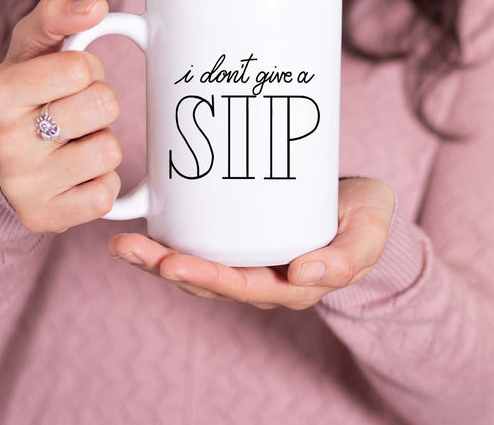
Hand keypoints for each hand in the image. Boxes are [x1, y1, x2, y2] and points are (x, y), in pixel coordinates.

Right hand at [0, 0, 122, 232]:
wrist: (2, 163)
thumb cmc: (27, 96)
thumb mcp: (31, 48)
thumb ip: (58, 15)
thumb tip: (97, 7)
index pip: (78, 67)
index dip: (88, 69)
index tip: (70, 79)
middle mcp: (3, 141)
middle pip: (102, 105)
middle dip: (100, 104)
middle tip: (77, 112)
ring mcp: (24, 185)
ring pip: (109, 151)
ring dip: (103, 144)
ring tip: (77, 143)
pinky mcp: (47, 217)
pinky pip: (105, 195)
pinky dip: (102, 182)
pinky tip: (78, 176)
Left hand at [108, 177, 394, 309]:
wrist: (358, 204)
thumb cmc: (364, 216)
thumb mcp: (370, 232)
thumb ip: (349, 257)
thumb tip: (304, 272)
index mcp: (294, 285)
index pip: (243, 289)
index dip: (206, 278)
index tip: (172, 261)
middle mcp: (265, 279)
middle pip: (209, 282)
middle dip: (166, 268)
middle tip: (131, 249)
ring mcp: (250, 262)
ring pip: (199, 268)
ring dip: (158, 258)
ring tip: (123, 244)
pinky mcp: (240, 241)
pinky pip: (203, 248)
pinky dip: (172, 242)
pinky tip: (146, 226)